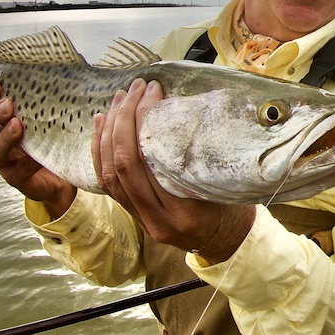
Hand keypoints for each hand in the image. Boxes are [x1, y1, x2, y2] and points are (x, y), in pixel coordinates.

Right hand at [0, 77, 75, 216]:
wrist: (70, 172)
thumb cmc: (58, 135)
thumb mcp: (55, 109)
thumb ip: (55, 90)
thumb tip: (73, 63)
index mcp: (2, 114)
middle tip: (7, 103)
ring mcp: (4, 157)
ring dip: (4, 135)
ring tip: (17, 124)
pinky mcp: (16, 177)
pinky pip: (17, 170)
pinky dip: (27, 162)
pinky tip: (38, 157)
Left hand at [92, 79, 253, 262]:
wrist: (228, 244)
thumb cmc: (234, 210)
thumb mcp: (225, 185)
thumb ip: (199, 160)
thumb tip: (182, 112)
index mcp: (184, 212)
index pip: (150, 161)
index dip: (144, 120)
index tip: (152, 92)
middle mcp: (157, 220)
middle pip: (124, 166)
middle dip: (123, 121)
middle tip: (134, 90)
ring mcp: (142, 220)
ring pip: (110, 174)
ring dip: (108, 132)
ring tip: (117, 100)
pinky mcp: (134, 215)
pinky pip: (107, 183)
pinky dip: (100, 151)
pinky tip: (102, 126)